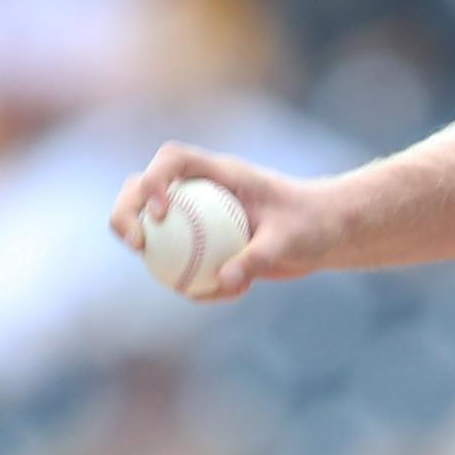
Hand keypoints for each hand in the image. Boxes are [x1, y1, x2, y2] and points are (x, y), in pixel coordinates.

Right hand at [108, 145, 334, 300]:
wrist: (327, 234)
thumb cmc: (313, 224)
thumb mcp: (292, 239)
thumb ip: (258, 256)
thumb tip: (224, 281)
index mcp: (219, 173)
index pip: (173, 160)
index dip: (155, 179)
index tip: (160, 211)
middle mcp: (201, 189)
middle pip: (143, 188)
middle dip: (126, 212)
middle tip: (136, 245)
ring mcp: (198, 215)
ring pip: (156, 228)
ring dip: (150, 252)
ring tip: (176, 284)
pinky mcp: (205, 243)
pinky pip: (185, 263)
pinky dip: (198, 283)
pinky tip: (232, 294)